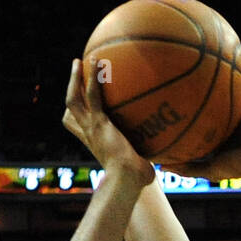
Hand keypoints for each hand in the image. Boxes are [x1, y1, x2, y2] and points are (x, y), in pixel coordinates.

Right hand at [63, 59, 154, 187]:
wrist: (127, 181)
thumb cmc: (136, 180)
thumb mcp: (139, 166)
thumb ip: (147, 157)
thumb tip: (169, 159)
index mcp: (95, 141)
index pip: (77, 125)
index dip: (74, 113)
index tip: (78, 100)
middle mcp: (89, 133)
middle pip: (72, 107)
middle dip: (71, 86)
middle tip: (77, 69)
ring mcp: (91, 127)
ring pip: (74, 97)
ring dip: (75, 77)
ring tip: (80, 59)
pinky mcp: (99, 123)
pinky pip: (93, 94)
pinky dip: (92, 77)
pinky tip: (97, 61)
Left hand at [160, 52, 240, 181]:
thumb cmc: (239, 166)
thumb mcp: (207, 168)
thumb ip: (185, 167)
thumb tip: (159, 165)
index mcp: (222, 125)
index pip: (206, 107)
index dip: (193, 96)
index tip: (176, 85)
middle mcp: (234, 111)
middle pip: (220, 87)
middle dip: (209, 73)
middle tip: (192, 57)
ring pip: (240, 79)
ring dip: (233, 62)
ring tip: (219, 42)